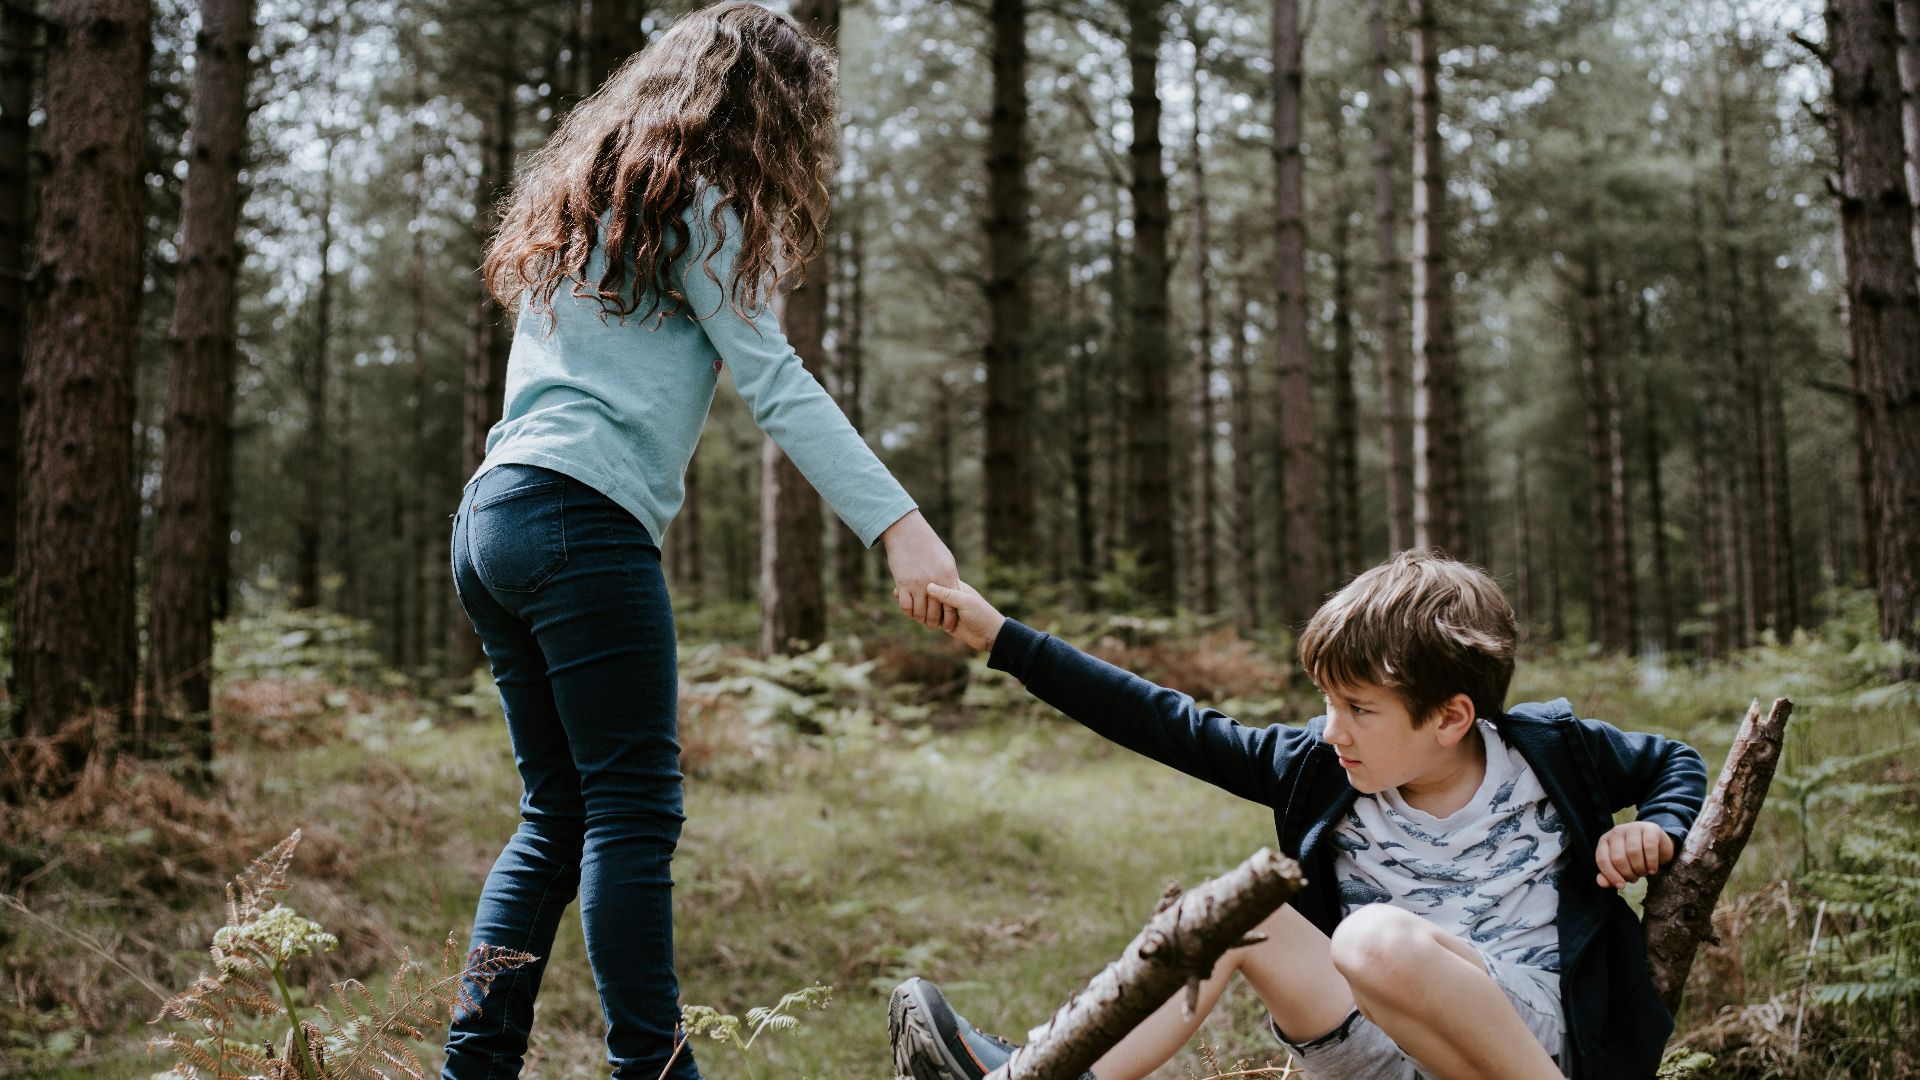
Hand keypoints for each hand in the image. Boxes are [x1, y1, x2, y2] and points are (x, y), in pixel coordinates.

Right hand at [880, 509, 959, 629]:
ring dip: (920, 619)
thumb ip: (950, 577)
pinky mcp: (904, 583)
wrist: (908, 531)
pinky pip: (906, 606)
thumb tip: (954, 591)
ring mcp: (918, 584)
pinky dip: (908, 612)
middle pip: (935, 613)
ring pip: (920, 612)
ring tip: (920, 620)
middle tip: (932, 625)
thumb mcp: (946, 560)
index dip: (950, 620)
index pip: (952, 607)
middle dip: (934, 623)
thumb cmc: (928, 544)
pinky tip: (909, 611)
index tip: (948, 625)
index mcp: (948, 577)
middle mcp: (935, 583)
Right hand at [924, 581, 1005, 651]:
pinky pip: (933, 619)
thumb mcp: (965, 602)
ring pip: (931, 607)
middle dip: (928, 600)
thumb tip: (928, 586)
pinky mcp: (945, 622)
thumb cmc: (982, 615)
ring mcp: (947, 610)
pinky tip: (927, 621)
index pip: (938, 581)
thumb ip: (947, 594)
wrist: (990, 636)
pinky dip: (929, 620)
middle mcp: (951, 597)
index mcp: (957, 587)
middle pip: (932, 595)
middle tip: (926, 603)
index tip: (923, 585)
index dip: (930, 583)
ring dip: (928, 612)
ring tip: (932, 615)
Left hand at [1594, 822, 1675, 888]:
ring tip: (1643, 873)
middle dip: (1627, 874)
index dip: (1611, 876)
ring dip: (1639, 869)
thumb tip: (1601, 883)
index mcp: (1605, 840)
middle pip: (1617, 858)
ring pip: (1633, 853)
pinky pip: (1649, 848)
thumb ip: (1609, 875)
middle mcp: (1617, 831)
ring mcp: (1634, 828)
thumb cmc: (1634, 857)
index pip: (1602, 859)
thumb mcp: (1620, 866)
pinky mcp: (1651, 829)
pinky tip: (1652, 870)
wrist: (1658, 845)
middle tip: (1635, 878)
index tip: (1621, 886)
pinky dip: (1651, 863)